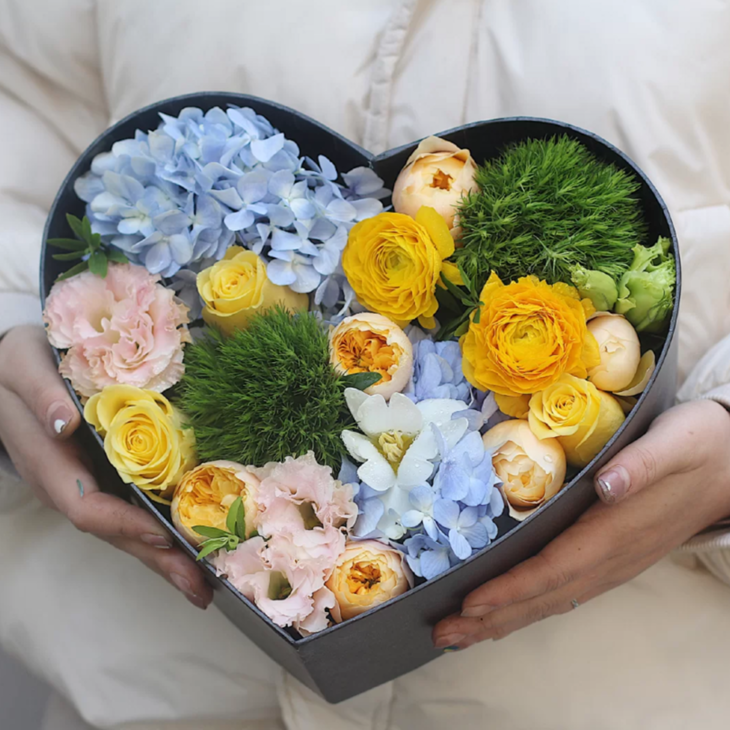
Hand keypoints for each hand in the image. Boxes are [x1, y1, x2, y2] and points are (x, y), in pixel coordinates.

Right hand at [0, 325, 211, 608]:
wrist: (10, 369)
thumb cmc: (18, 364)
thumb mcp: (21, 366)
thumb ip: (39, 392)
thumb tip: (64, 422)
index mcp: (46, 461)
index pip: (84, 505)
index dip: (123, 524)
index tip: (164, 534)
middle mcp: (65, 484)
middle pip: (111, 531)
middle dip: (155, 559)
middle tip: (201, 587)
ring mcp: (83, 484)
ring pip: (122, 528)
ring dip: (162, 557)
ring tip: (203, 582)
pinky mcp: (100, 477)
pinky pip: (128, 511)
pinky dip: (158, 532)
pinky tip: (187, 545)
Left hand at [433, 399, 729, 649]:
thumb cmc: (702, 446)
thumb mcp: (675, 442)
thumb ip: (642, 464)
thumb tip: (607, 485)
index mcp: (618, 530)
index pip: (555, 566)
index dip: (512, 587)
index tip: (472, 602)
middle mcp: (612, 557)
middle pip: (545, 595)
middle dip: (493, 617)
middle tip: (443, 632)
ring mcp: (613, 562)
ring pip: (552, 599)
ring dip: (505, 618)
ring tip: (460, 633)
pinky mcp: (612, 557)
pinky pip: (563, 590)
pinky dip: (528, 604)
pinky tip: (506, 610)